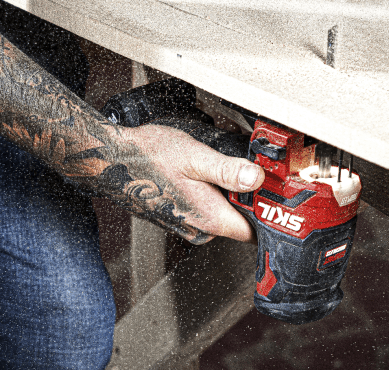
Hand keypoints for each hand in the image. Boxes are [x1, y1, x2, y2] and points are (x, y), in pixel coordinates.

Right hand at [104, 124, 264, 243]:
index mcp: (210, 218)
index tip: (276, 192)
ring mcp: (188, 224)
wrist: (111, 160)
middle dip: (250, 200)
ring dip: (230, 195)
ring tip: (226, 167)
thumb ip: (227, 170)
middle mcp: (200, 228)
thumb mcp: (194, 156)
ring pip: (224, 215)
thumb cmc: (147, 157)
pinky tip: (205, 173)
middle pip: (242, 223)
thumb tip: (257, 178)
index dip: (269, 214)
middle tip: (254, 170)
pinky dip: (213, 194)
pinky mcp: (179, 216)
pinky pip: (207, 210)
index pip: (255, 231)